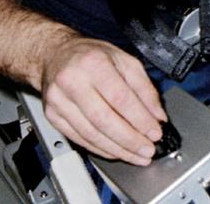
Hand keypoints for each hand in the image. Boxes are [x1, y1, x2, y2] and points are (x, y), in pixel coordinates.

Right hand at [38, 34, 165, 166]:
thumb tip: (156, 116)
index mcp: (93, 63)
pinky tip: (115, 151)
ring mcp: (59, 100)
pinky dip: (100, 148)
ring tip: (135, 155)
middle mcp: (72, 81)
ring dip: (117, 149)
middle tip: (147, 150)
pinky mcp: (52, 115)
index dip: (140, 119)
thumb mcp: (124, 61)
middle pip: (104, 120)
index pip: (120, 98)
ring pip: (90, 133)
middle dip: (129, 140)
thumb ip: (144, 88)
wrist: (56, 54)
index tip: (154, 133)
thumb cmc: (91, 55)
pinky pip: (79, 138)